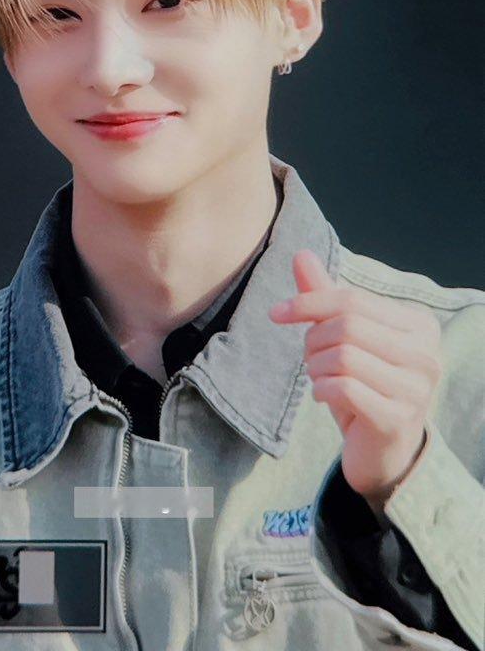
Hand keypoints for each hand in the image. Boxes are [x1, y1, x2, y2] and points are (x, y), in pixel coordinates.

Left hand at [268, 250, 441, 513]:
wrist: (382, 450)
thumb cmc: (365, 384)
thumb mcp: (345, 337)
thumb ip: (325, 296)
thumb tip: (300, 253)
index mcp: (419, 323)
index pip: (352, 299)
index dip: (308, 302)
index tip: (276, 313)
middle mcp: (426, 353)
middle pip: (347, 325)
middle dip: (314, 340)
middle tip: (310, 358)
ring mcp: (416, 388)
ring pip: (343, 356)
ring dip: (316, 367)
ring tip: (320, 378)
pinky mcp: (397, 419)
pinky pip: (343, 389)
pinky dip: (321, 389)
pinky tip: (324, 396)